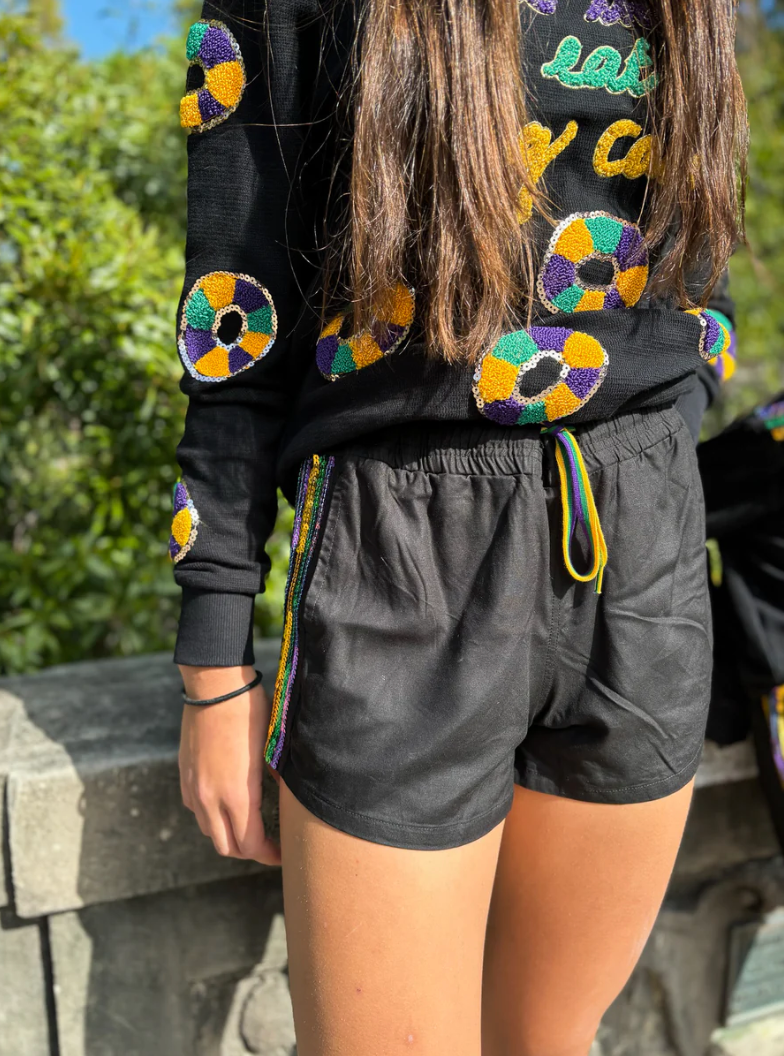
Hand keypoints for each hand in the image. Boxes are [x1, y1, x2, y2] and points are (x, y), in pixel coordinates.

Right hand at [178, 665, 281, 865]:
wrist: (215, 685)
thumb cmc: (250, 712)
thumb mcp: (273, 747)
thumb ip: (278, 778)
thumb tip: (288, 795)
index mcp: (236, 795)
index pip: (250, 846)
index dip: (269, 855)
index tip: (284, 852)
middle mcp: (209, 799)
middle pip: (227, 847)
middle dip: (249, 851)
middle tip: (269, 843)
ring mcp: (193, 788)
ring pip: (209, 830)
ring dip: (229, 835)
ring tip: (249, 825)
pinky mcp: (184, 775)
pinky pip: (196, 810)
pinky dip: (212, 816)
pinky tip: (226, 803)